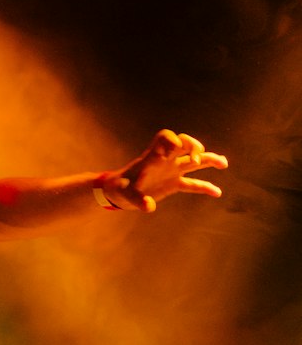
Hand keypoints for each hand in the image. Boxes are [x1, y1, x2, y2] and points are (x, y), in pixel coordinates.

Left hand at [101, 129, 227, 212]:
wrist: (120, 193)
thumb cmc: (121, 188)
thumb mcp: (126, 194)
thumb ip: (137, 199)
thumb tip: (148, 207)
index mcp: (153, 156)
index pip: (166, 137)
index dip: (174, 140)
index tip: (176, 149)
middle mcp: (165, 160)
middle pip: (185, 144)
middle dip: (194, 147)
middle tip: (196, 159)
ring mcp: (171, 171)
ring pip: (194, 161)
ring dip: (209, 159)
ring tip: (224, 163)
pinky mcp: (174, 183)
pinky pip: (193, 184)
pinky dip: (205, 187)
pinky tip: (217, 193)